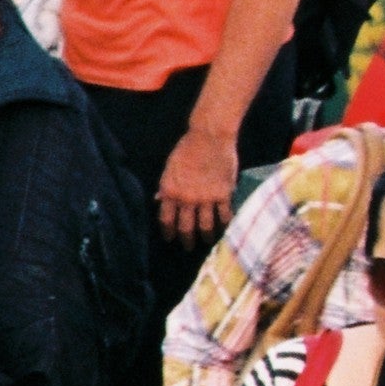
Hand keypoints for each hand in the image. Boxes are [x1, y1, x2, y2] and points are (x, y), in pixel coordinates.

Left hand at [152, 127, 232, 241]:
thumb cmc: (187, 149)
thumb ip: (165, 187)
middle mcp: (186, 199)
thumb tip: (158, 200)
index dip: (168, 231)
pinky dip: (225, 224)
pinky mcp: (223, 194)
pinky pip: (224, 215)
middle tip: (188, 248)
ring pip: (206, 225)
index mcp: (169, 192)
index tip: (170, 239)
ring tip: (208, 242)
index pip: (166, 219)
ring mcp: (205, 198)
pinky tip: (226, 229)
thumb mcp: (169, 168)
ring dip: (207, 236)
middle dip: (186, 240)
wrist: (209, 137)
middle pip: (185, 227)